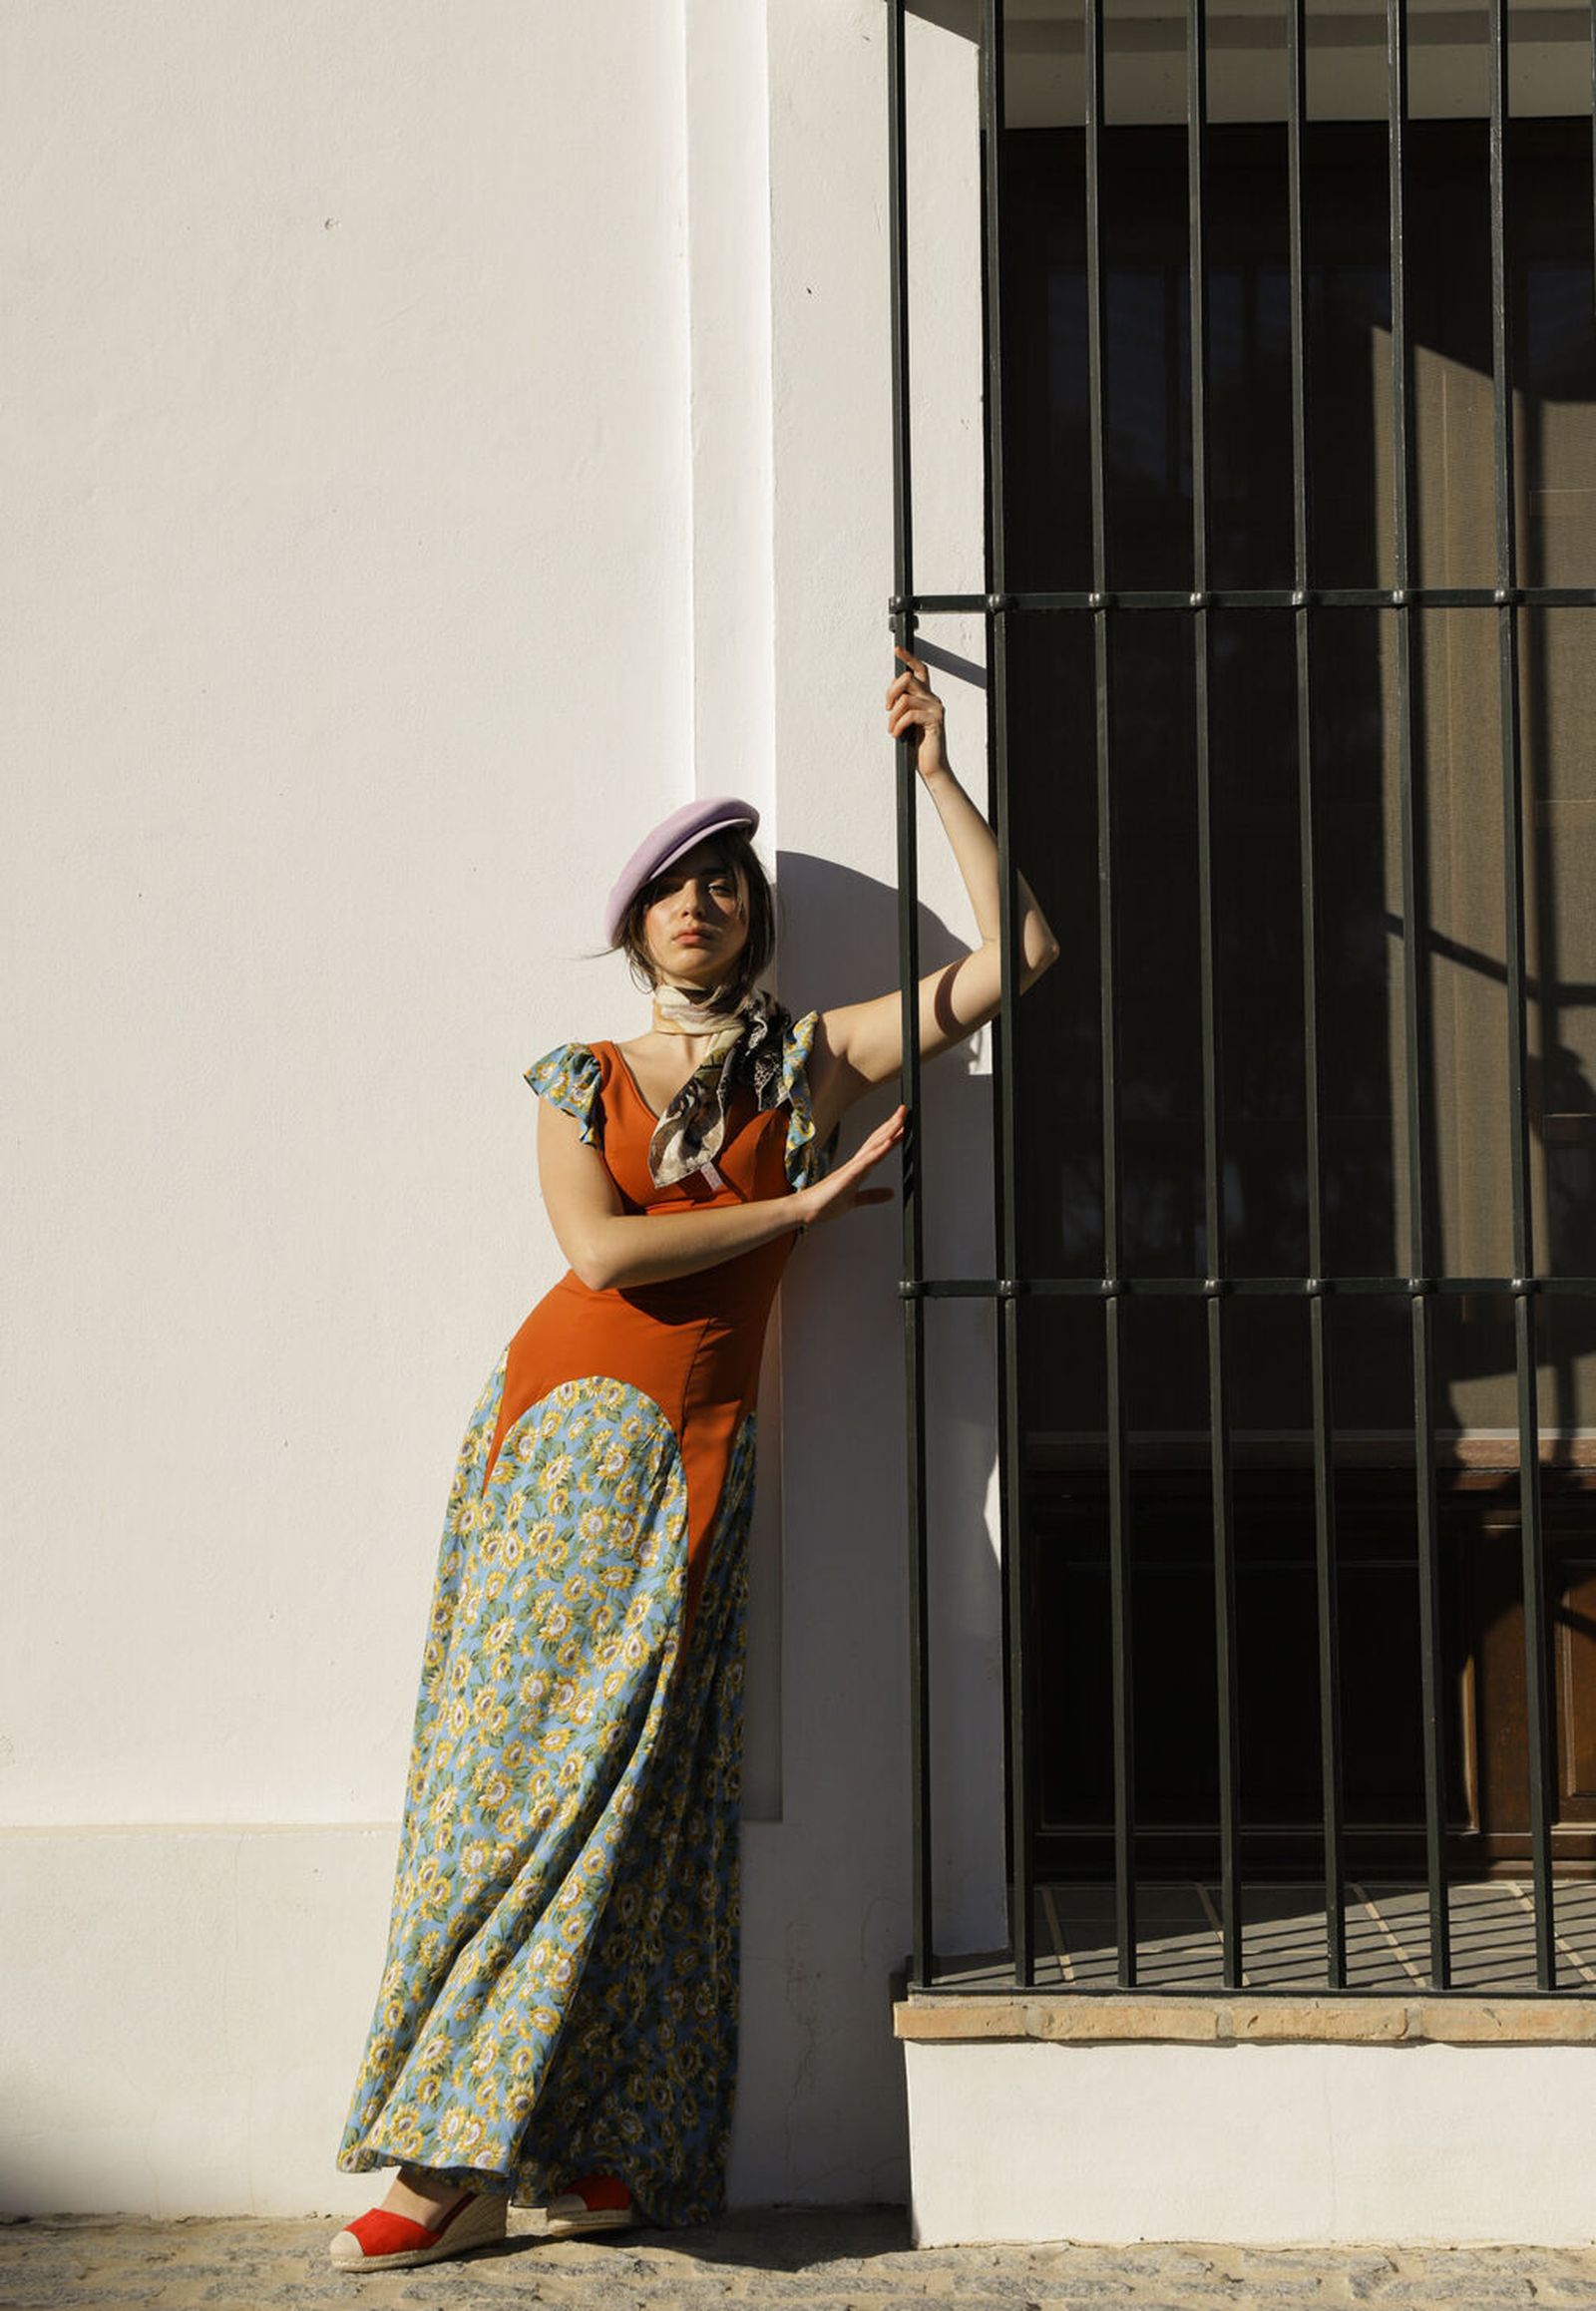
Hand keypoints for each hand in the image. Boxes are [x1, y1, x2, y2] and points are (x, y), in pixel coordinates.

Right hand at [796, 1105, 906, 1228]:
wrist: (806, 1210)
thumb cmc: (825, 1204)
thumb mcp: (855, 1200)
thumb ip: (873, 1196)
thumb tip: (891, 1193)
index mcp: (858, 1168)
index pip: (878, 1146)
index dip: (891, 1134)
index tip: (904, 1124)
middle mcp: (856, 1163)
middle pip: (877, 1139)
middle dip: (892, 1124)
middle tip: (905, 1110)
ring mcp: (852, 1167)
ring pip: (874, 1145)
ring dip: (888, 1131)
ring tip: (901, 1118)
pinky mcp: (848, 1175)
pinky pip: (867, 1161)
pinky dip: (879, 1151)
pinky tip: (889, 1142)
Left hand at [886, 647, 949, 782]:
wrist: (931, 767)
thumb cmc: (917, 746)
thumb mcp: (907, 721)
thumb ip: (903, 705)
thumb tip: (893, 693)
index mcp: (926, 697)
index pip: (920, 670)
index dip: (909, 658)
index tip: (897, 649)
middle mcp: (933, 699)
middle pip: (908, 680)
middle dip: (891, 693)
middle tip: (887, 709)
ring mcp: (936, 709)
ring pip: (905, 699)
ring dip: (893, 717)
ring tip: (892, 730)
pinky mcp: (935, 721)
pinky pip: (910, 715)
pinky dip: (898, 726)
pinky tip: (896, 735)